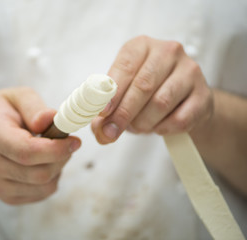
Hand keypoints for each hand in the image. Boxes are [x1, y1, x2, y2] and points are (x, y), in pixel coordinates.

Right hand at [0, 88, 80, 204]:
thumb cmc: (3, 111)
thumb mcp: (18, 97)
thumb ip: (34, 107)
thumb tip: (50, 119)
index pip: (26, 151)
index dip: (55, 149)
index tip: (74, 141)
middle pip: (38, 173)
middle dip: (61, 158)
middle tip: (67, 143)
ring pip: (42, 186)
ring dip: (58, 169)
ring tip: (53, 152)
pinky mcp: (5, 195)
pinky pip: (40, 194)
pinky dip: (51, 180)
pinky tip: (45, 164)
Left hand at [92, 36, 213, 143]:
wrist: (183, 102)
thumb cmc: (146, 94)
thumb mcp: (122, 95)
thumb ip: (107, 111)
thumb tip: (100, 131)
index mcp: (142, 46)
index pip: (125, 67)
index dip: (112, 92)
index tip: (103, 112)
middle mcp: (168, 52)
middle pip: (143, 85)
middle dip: (124, 113)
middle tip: (111, 132)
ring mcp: (190, 71)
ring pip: (161, 102)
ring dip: (143, 122)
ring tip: (137, 128)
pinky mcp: (204, 94)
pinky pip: (180, 118)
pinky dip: (163, 128)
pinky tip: (157, 127)